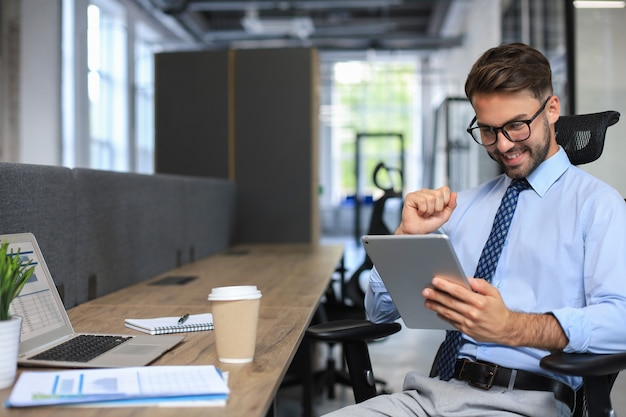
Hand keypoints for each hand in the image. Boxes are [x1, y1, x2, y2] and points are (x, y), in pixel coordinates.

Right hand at [395, 187, 456, 234]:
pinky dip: (422, 210)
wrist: (418, 232)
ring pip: (431, 198)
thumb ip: (451, 205)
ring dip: (429, 210)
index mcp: (435, 194)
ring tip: (424, 214)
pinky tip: (418, 212)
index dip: (445, 202)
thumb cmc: (428, 224)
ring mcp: (418, 193)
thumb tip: (454, 193)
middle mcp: (427, 192)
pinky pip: (422, 201)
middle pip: (439, 194)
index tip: (438, 210)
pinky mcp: (410, 196)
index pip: (445, 190)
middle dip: (437, 208)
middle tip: (430, 213)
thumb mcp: (444, 215)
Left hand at [422, 276, 567, 348]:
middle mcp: (472, 313)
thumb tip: (468, 279)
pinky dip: (442, 316)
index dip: (445, 286)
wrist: (506, 330)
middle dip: (436, 295)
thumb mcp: (494, 293)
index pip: (458, 292)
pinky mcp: (466, 330)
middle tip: (425, 291)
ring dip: (435, 306)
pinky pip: (451, 322)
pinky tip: (436, 310)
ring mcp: (468, 323)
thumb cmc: (499, 311)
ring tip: (427, 301)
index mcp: (479, 302)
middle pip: (450, 302)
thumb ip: (481, 285)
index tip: (436, 281)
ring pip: (448, 313)